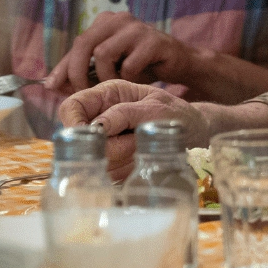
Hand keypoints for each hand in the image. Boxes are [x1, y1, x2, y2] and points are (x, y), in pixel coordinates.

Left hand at [46, 12, 198, 98]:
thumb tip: (51, 84)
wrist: (180, 63)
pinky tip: (136, 80)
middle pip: (85, 43)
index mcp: (105, 22)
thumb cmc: (142, 65)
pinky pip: (129, 64)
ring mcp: (137, 28)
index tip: (53, 86)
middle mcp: (119, 20)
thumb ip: (83, 73)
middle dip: (78, 72)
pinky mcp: (154, 41)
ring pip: (103, 53)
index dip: (63, 67)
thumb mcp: (109, 68)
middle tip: (84, 92)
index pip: (77, 44)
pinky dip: (128, 78)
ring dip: (105, 77)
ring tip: (115, 86)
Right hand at [59, 80, 210, 180]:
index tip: (93, 137)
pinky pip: (107, 173)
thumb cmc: (178, 114)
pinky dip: (126, 169)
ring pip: (94, 159)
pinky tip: (141, 159)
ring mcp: (105, 141)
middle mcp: (101, 117)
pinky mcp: (112, 162)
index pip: (71, 107)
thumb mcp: (157, 108)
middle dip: (108, 146)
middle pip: (81, 139)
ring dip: (121, 157)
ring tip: (143, 147)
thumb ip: (126, 113)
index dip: (73, 123)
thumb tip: (96, 126)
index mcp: (107, 95)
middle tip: (135, 142)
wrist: (196, 134)